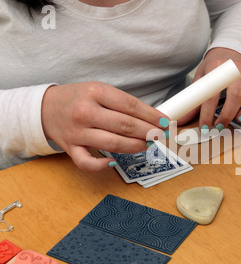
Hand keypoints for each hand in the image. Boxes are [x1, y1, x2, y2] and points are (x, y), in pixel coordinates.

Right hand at [41, 81, 168, 170]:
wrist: (44, 107)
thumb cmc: (78, 98)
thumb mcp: (99, 91)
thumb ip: (122, 103)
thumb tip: (151, 119)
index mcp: (95, 92)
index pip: (131, 106)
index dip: (152, 116)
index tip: (166, 122)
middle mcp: (86, 112)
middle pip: (125, 125)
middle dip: (149, 132)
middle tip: (162, 136)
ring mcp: (77, 132)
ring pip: (112, 144)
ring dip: (135, 147)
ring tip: (148, 145)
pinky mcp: (70, 148)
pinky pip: (86, 162)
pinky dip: (101, 166)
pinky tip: (114, 163)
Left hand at [179, 48, 240, 131]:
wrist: (226, 55)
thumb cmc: (212, 73)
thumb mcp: (199, 82)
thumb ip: (192, 103)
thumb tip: (179, 122)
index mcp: (217, 68)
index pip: (212, 94)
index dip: (208, 114)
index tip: (205, 127)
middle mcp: (237, 68)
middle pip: (236, 94)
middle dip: (227, 114)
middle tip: (220, 126)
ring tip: (239, 119)